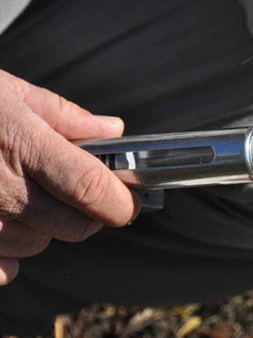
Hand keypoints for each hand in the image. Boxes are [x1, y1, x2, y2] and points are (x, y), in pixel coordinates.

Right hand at [0, 70, 138, 284]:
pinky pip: (1, 266)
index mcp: (23, 146)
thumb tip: (112, 130)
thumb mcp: (9, 93)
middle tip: (82, 193)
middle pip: (73, 226)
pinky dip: (10, 253)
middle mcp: (0, 189)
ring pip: (39, 244)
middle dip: (90, 214)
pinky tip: (3, 223)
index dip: (122, 201)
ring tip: (27, 194)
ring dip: (46, 227)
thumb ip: (65, 116)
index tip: (132, 200)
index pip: (92, 189)